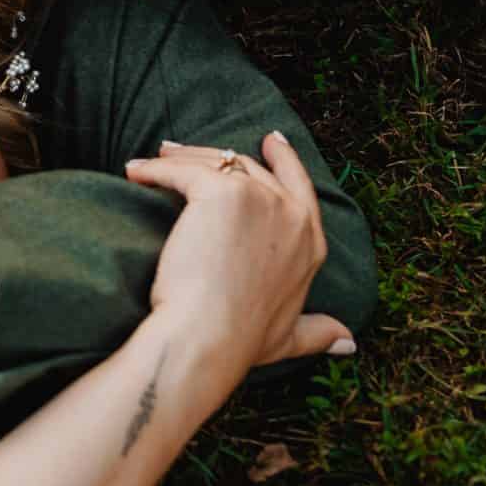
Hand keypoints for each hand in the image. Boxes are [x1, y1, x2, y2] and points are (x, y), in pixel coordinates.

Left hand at [126, 133, 353, 371]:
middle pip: (252, 167)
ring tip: (158, 158)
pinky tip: (135, 170)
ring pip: (216, 162)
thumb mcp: (289, 338)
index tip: (272, 141)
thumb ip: (318, 333)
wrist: (209, 335)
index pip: (300, 186)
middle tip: (187, 150)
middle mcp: (291, 214)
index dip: (286, 160)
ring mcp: (258, 198)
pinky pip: (180, 169)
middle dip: (220, 155)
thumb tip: (349, 344)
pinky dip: (154, 168)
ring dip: (182, 158)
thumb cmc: (241, 340)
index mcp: (310, 243)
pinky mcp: (219, 191)